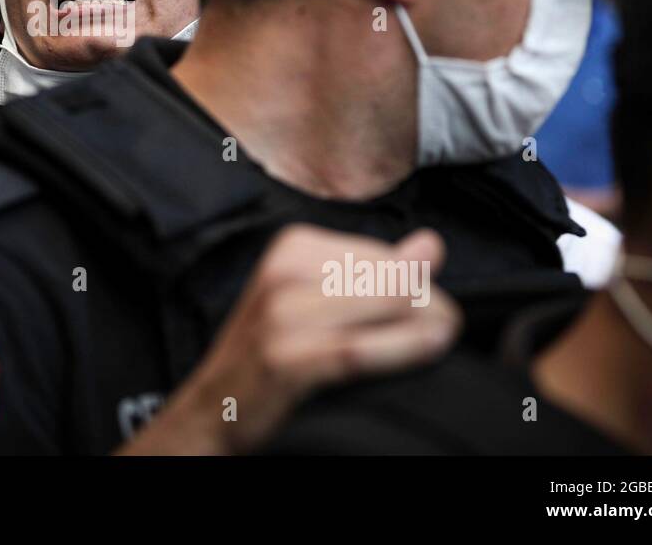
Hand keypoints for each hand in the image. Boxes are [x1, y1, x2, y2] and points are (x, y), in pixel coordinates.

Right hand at [122, 225, 459, 454]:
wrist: (212, 408)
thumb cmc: (270, 354)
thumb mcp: (315, 300)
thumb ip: (374, 272)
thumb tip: (431, 244)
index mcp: (292, 248)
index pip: (384, 253)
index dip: (416, 284)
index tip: (423, 312)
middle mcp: (284, 272)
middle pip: (392, 276)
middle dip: (428, 304)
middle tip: (438, 331)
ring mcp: (282, 315)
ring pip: (387, 304)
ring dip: (428, 326)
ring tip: (438, 341)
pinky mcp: (286, 359)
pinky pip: (361, 348)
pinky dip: (403, 347)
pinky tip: (429, 348)